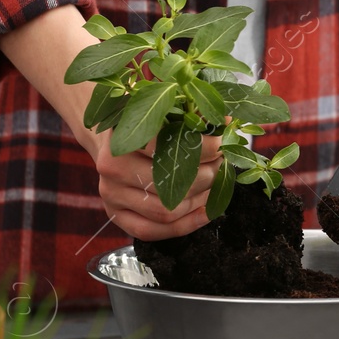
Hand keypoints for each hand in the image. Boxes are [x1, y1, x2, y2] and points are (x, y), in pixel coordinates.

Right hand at [0, 5, 218, 241]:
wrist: (110, 140)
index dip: (201, 148)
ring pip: (166, 210)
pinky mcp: (116, 216)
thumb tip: (227, 122)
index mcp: (120, 134)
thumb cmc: (144, 121)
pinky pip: (153, 231)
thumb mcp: (161, 106)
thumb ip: (190, 111)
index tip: (222, 144)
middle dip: (208, 175)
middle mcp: (111, 167)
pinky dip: (186, 225)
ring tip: (216, 183)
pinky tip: (207, 210)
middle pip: (170, 183)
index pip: (165, 147)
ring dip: (201, 199)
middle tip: (224, 165)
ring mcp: (111, 195)